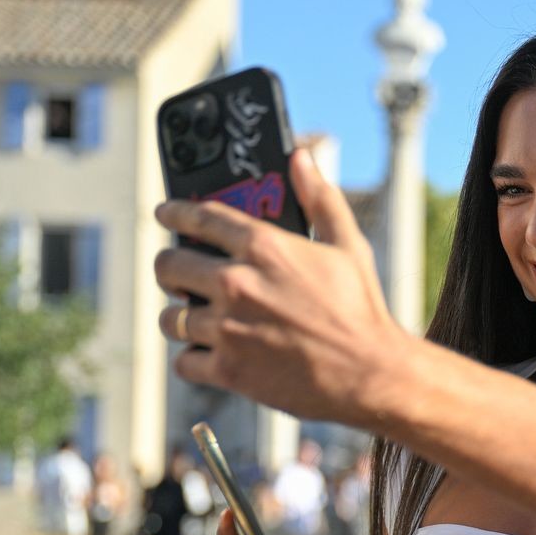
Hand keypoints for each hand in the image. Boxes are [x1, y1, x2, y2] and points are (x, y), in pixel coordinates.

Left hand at [155, 150, 405, 428]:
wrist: (371, 375)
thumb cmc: (362, 310)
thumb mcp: (348, 246)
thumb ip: (321, 199)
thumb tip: (302, 158)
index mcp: (264, 246)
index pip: (198, 217)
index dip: (174, 212)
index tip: (164, 214)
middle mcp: (237, 283)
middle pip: (168, 266)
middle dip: (170, 270)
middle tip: (179, 277)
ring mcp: (229, 329)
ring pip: (170, 317)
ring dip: (179, 317)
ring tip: (192, 320)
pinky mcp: (229, 371)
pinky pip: (184, 362)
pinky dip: (193, 360)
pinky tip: (207, 355)